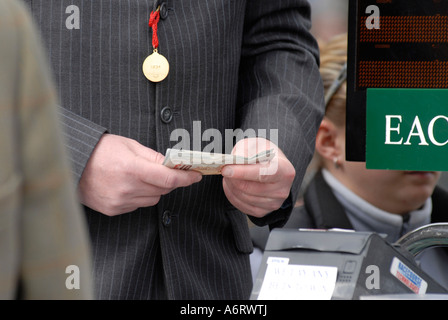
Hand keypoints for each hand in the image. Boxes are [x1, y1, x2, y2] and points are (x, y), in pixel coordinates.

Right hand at [78, 134, 201, 215]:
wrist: (71, 164)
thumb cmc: (100, 151)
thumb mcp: (129, 146)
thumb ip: (153, 157)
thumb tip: (173, 165)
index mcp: (132, 168)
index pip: (168, 179)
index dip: (186, 178)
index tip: (196, 176)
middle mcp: (127, 188)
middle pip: (162, 190)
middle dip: (168, 181)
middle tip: (166, 171)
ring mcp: (119, 201)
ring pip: (152, 199)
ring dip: (154, 189)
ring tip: (139, 176)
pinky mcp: (113, 210)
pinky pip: (138, 205)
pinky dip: (139, 196)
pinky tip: (128, 185)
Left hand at [221, 138, 294, 217]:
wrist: (273, 168)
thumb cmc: (263, 154)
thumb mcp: (256, 144)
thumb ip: (244, 151)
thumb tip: (232, 162)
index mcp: (285, 170)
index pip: (263, 174)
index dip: (243, 173)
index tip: (226, 170)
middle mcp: (282, 189)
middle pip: (251, 188)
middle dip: (233, 179)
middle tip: (224, 170)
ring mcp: (274, 203)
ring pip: (244, 197)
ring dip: (231, 186)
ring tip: (228, 176)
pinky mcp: (264, 211)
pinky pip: (243, 206)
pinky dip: (232, 195)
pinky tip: (231, 185)